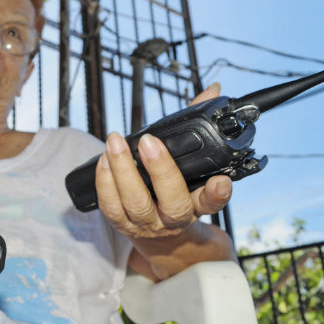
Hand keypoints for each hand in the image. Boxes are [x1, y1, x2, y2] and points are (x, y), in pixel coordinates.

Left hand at [95, 83, 231, 239]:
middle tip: (149, 141)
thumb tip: (211, 89)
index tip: (220, 180)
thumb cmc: (175, 190)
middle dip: (161, 170)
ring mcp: (147, 224)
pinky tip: (103, 159)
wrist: (157, 235)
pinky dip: (105, 181)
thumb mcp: (191, 167)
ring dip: (123, 170)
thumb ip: (198, 127)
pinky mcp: (121, 223)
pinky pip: (110, 205)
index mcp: (197, 204)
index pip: (213, 201)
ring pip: (135, 203)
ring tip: (115, 142)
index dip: (217, 193)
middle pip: (172, 201)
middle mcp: (174, 219)